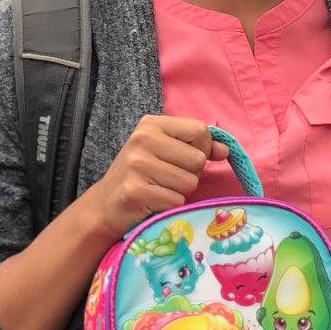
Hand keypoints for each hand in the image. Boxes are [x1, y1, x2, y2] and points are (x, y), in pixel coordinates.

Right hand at [81, 115, 224, 240]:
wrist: (105, 205)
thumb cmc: (141, 176)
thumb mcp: (166, 152)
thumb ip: (198, 147)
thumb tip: (225, 150)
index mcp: (151, 124)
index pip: (200, 130)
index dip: (202, 149)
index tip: (183, 159)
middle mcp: (142, 139)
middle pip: (198, 159)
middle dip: (191, 174)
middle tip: (167, 178)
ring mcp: (137, 165)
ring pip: (190, 182)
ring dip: (180, 192)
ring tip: (159, 189)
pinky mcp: (136, 190)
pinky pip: (176, 200)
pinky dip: (170, 205)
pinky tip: (153, 201)